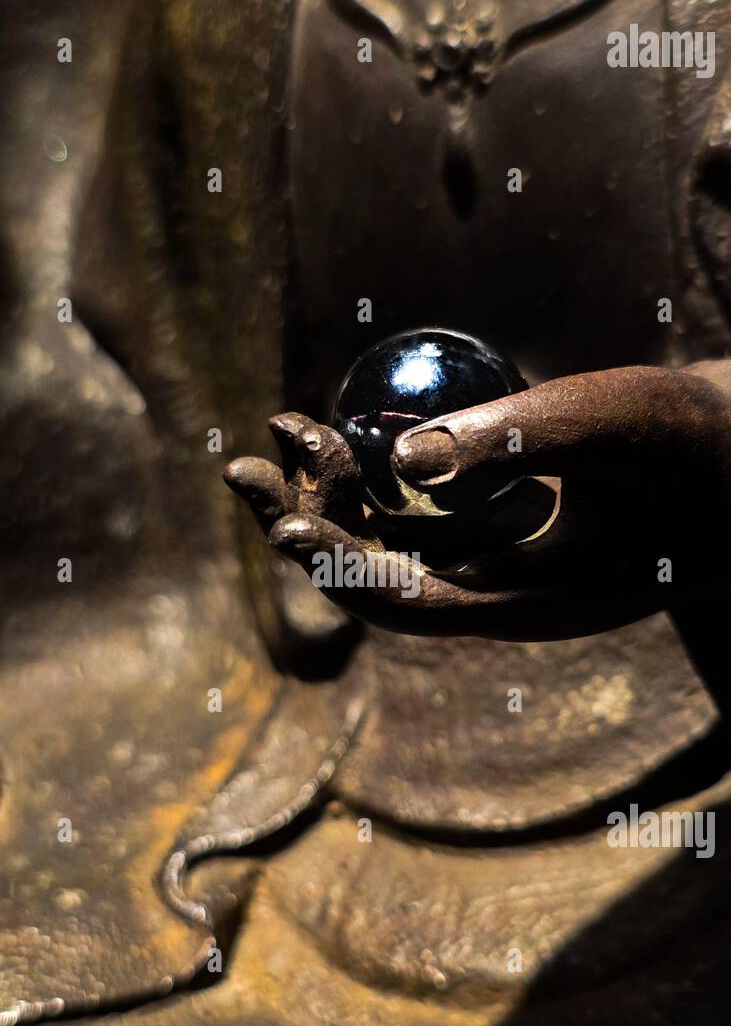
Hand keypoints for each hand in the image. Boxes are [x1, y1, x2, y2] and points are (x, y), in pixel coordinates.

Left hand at [224, 364, 730, 641]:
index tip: (279, 521)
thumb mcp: (605, 423)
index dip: (336, 568)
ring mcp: (501, 560)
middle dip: (308, 522)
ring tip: (280, 429)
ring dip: (333, 490)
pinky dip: (378, 471)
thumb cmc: (685, 441)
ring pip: (393, 537)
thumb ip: (509, 438)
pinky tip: (347, 426)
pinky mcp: (505, 525)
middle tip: (239, 467)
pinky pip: (421, 508)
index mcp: (524, 598)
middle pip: (378, 573)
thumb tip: (400, 454)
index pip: (405, 603)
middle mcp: (500, 591)